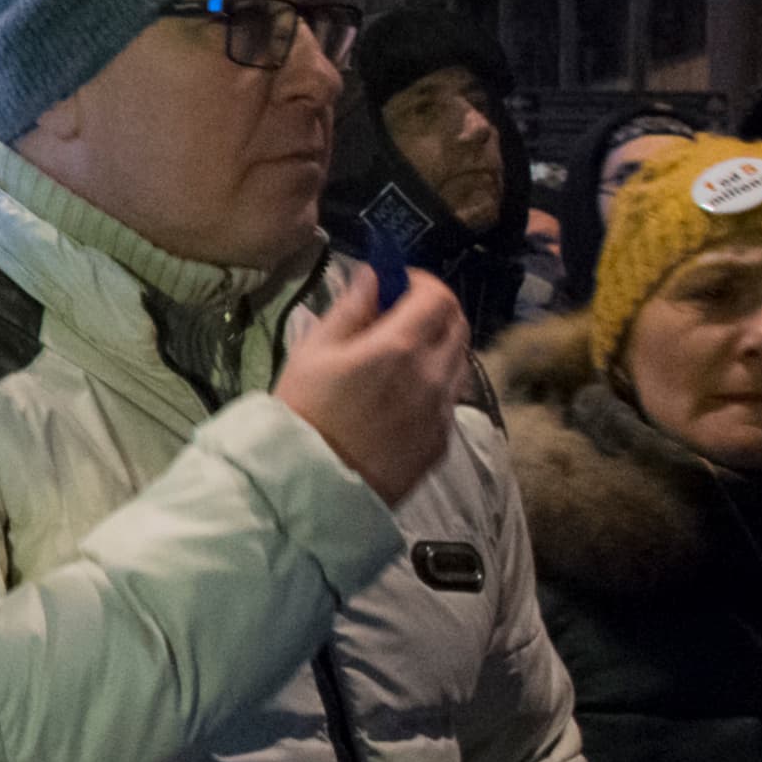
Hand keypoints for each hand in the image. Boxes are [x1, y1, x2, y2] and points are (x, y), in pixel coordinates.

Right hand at [273, 268, 467, 503]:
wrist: (310, 487)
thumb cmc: (302, 411)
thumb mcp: (313, 351)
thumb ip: (351, 308)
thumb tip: (374, 275)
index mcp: (400, 346)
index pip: (438, 296)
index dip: (421, 282)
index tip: (398, 286)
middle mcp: (433, 375)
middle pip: (459, 325)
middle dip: (435, 311)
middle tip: (402, 318)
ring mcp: (443, 411)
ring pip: (460, 362)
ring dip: (440, 348)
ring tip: (402, 361)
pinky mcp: (442, 441)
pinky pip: (450, 400)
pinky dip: (435, 386)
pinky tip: (401, 399)